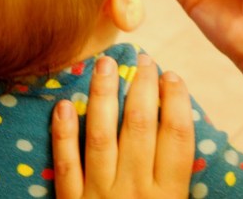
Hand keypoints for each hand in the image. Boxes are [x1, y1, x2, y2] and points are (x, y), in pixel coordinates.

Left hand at [51, 55, 193, 197]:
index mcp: (170, 194)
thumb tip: (178, 124)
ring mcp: (100, 196)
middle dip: (141, 87)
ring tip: (104, 64)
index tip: (170, 75)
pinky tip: (63, 105)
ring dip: (103, 96)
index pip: (177, 136)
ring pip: (101, 137)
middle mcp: (136, 191)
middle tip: (142, 57)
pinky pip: (66, 165)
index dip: (176, 101)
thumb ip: (176, 173)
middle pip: (139, 127)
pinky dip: (64, 134)